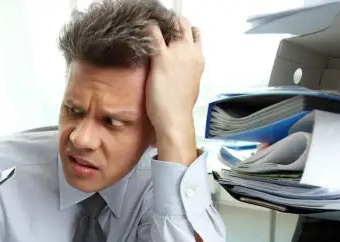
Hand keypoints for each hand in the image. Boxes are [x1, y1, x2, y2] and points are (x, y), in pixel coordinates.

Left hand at [146, 18, 202, 165]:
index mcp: (199, 60)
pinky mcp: (162, 58)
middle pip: (184, 25)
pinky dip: (148, 29)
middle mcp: (191, 53)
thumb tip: (179, 72)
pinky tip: (141, 32)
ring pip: (173, 24)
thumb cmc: (180, 107)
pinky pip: (154, 33)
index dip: (182, 31)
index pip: (194, 34)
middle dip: (172, 24)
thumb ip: (186, 73)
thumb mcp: (189, 86)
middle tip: (160, 30)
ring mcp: (178, 54)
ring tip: (151, 32)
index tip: (171, 34)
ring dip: (162, 25)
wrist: (175, 119)